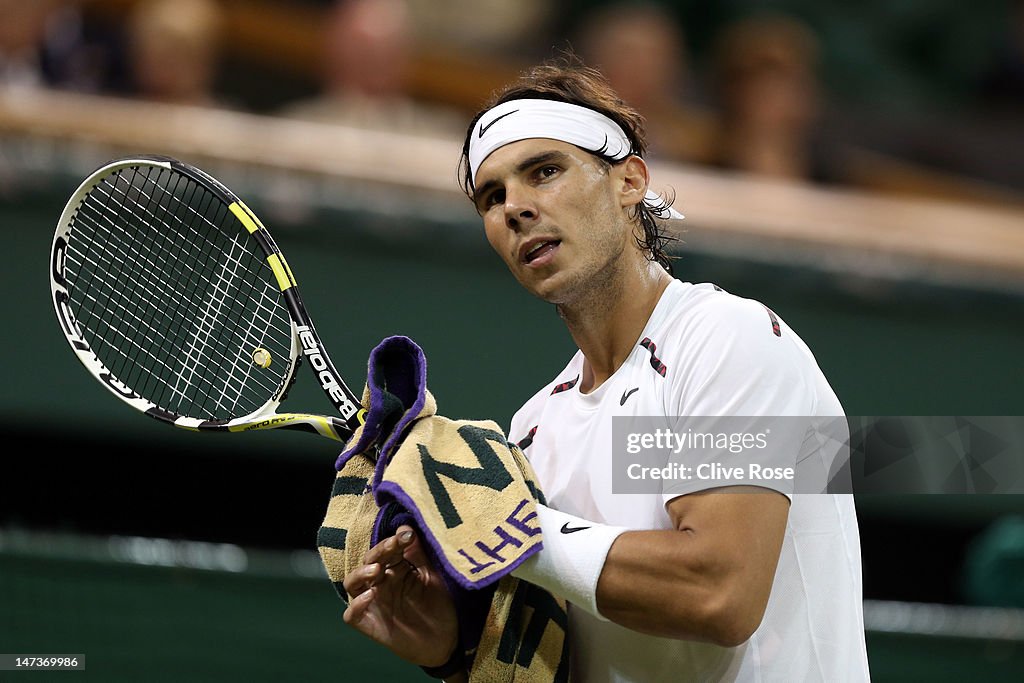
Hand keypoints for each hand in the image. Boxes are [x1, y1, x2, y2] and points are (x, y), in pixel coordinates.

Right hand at [342, 525, 458, 666]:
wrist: (446, 642)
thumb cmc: (439, 606)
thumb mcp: (431, 577)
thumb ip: (418, 555)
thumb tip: (406, 527)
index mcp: (395, 569)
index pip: (387, 550)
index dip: (394, 540)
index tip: (407, 535)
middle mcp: (380, 583)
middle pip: (369, 561)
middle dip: (380, 551)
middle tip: (393, 545)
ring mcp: (372, 603)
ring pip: (352, 583)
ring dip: (361, 573)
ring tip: (376, 569)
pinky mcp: (369, 624)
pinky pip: (352, 614)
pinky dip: (356, 604)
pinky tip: (371, 595)